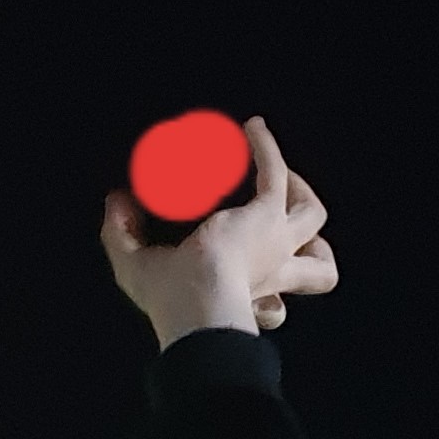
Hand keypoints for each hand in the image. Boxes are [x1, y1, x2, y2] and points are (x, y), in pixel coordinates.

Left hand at [101, 117, 338, 345]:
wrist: (199, 304)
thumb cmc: (173, 303)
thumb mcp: (137, 271)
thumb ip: (121, 236)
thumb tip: (117, 201)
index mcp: (247, 301)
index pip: (274, 309)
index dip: (272, 305)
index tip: (252, 295)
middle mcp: (272, 276)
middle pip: (321, 271)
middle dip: (313, 249)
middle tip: (278, 229)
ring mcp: (277, 244)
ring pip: (312, 216)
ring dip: (298, 190)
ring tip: (272, 172)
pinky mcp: (269, 216)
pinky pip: (275, 174)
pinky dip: (265, 148)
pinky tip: (251, 128)